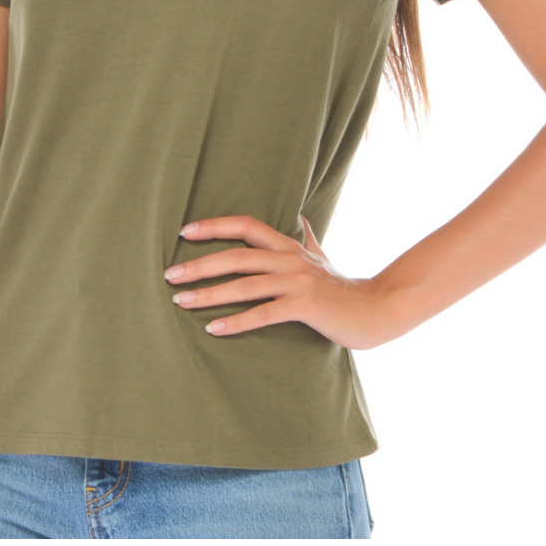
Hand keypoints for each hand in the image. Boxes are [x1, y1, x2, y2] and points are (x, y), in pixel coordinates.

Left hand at [164, 213, 391, 349]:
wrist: (376, 308)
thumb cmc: (343, 287)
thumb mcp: (322, 256)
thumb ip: (308, 238)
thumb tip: (301, 216)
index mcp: (289, 245)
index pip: (245, 225)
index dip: (215, 226)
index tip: (184, 232)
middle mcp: (290, 259)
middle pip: (237, 256)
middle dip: (200, 265)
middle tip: (169, 275)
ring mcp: (297, 282)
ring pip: (245, 285)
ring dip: (209, 294)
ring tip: (181, 302)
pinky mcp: (305, 306)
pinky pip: (263, 313)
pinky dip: (236, 321)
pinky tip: (213, 329)